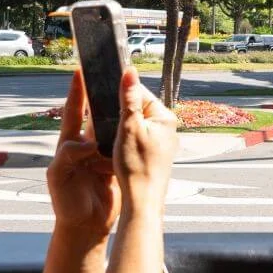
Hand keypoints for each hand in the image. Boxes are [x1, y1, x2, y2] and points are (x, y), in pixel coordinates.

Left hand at [46, 71, 120, 238]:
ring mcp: (102, 153)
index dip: (76, 91)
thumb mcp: (58, 176)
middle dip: (104, 95)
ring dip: (120, 114)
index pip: (73, 111)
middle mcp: (86, 143)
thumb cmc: (66, 201)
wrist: (85, 225)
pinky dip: (131, 135)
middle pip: (96, 114)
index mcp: (69, 143)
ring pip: (112, 128)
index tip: (80, 70)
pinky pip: (124, 145)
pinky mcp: (116, 163)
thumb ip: (68, 155)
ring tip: (131, 96)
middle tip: (114, 77)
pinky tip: (141, 125)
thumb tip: (87, 141)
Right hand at [113, 67, 177, 213]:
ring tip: (113, 139)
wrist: (143, 201)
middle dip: (121, 113)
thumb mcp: (128, 127)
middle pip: (138, 109)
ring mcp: (163, 142)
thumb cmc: (136, 166)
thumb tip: (129, 71)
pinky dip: (128, 141)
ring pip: (137, 125)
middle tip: (107, 124)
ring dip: (123, 128)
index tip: (104, 99)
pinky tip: (119, 150)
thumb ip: (128, 98)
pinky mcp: (157, 154)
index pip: (140, 93)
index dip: (120, 95)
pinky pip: (139, 139)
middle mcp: (168, 127)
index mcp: (165, 117)